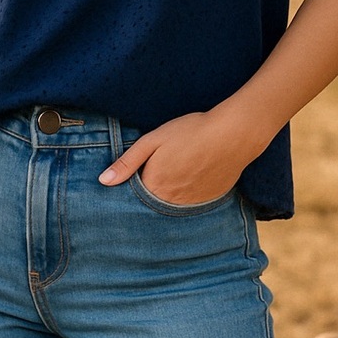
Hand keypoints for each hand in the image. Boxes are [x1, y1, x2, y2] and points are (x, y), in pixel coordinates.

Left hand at [98, 108, 268, 205]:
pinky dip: (189, 193)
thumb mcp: (153, 140)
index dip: (133, 185)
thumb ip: (128, 162)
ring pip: (173, 205)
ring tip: (177, 170)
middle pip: (153, 203)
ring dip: (170, 194)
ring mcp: (192, 203)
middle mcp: (172, 202)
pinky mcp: (210, 200)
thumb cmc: (190, 132)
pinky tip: (193, 175)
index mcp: (154, 187)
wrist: (233, 134)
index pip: (134, 197)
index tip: (135, 175)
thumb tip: (104, 181)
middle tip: (160, 169)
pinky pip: (192, 203)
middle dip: (151, 191)